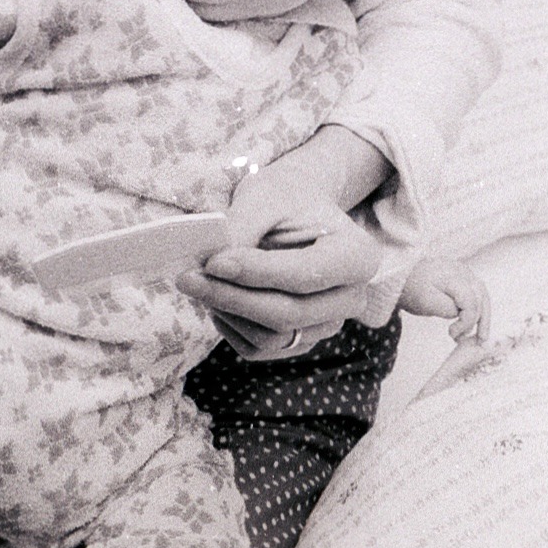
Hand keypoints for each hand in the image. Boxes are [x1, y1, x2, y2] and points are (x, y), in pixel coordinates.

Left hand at [176, 129, 385, 360]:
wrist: (296, 212)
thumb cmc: (284, 199)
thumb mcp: (266, 198)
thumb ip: (242, 228)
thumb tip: (212, 264)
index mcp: (358, 256)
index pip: (305, 276)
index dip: (256, 272)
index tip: (213, 261)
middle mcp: (352, 298)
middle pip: (289, 314)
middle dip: (232, 297)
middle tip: (189, 277)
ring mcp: (328, 324)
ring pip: (273, 338)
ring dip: (228, 313)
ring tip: (199, 283)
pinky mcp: (302, 341)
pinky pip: (260, 349)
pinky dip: (230, 327)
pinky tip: (216, 299)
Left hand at [399, 257, 491, 341]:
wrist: (401, 277)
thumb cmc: (412, 289)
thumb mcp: (426, 302)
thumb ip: (448, 309)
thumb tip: (464, 316)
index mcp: (452, 275)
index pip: (469, 301)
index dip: (466, 321)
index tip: (452, 334)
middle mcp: (462, 270)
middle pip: (480, 297)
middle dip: (480, 320)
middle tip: (479, 340)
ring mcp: (463, 272)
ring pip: (482, 295)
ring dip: (483, 316)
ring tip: (482, 336)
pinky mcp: (462, 277)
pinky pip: (475, 293)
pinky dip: (477, 309)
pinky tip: (475, 323)